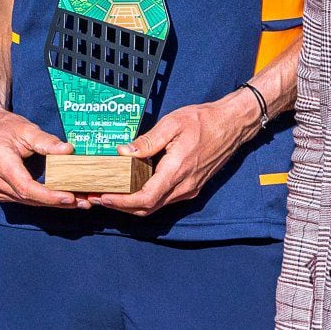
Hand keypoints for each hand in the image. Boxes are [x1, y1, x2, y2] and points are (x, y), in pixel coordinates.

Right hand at [0, 101, 82, 207]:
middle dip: (57, 202)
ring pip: (26, 202)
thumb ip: (46, 141)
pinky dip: (41, 200)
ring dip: (52, 203)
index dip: (49, 196)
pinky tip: (59, 198)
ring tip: (78, 202)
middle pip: (28, 198)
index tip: (70, 197)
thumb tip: (69, 150)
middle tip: (84, 202)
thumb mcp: (26, 129)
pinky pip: (22, 199)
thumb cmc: (4, 126)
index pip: (26, 187)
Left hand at [93, 92, 258, 215]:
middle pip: (147, 208)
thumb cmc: (204, 121)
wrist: (232, 125)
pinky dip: (145, 198)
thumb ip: (147, 141)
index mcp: (177, 171)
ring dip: (132, 204)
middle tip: (98, 197)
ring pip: (156, 206)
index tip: (103, 198)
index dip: (121, 203)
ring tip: (110, 193)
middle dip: (121, 207)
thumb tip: (123, 152)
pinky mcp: (191, 187)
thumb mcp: (172, 124)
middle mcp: (184, 186)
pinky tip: (132, 187)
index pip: (145, 198)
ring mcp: (189, 189)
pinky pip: (164, 199)